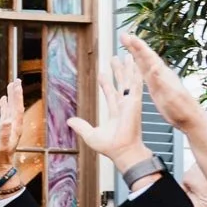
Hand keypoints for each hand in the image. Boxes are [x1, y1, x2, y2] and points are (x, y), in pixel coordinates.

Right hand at [0, 78, 40, 194]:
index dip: (17, 97)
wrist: (0, 166)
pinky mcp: (4, 129)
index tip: (17, 85)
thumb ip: (5, 133)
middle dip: (17, 93)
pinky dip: (5, 105)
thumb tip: (7, 121)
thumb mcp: (2, 145)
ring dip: (12, 97)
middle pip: (17, 106)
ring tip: (12, 84)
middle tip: (17, 80)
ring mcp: (9, 126)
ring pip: (12, 108)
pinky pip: (5, 113)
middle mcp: (14, 125)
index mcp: (15, 127)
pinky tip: (3, 99)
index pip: (18, 108)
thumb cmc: (0, 157)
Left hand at [64, 53, 153, 176]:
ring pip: (129, 81)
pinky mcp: (135, 101)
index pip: (110, 94)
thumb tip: (70, 121)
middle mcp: (124, 106)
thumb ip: (81, 126)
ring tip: (126, 55)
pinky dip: (136, 73)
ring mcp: (131, 103)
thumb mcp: (90, 135)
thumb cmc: (111, 147)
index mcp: (116, 113)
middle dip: (118, 71)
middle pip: (121, 84)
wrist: (123, 150)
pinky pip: (136, 84)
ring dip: (128, 68)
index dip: (106, 83)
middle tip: (115, 59)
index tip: (102, 73)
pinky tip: (136, 63)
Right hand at [122, 34, 206, 133]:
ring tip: (128, 45)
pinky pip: (146, 73)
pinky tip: (137, 65)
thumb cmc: (181, 109)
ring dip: (136, 54)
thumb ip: (161, 80)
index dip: (138, 47)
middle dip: (134, 46)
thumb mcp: (170, 94)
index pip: (148, 57)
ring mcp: (160, 80)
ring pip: (145, 63)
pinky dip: (139, 67)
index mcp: (162, 75)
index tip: (128, 37)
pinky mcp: (158, 87)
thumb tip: (153, 66)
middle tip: (124, 36)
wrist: (190, 118)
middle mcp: (161, 74)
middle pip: (145, 57)